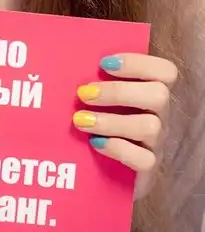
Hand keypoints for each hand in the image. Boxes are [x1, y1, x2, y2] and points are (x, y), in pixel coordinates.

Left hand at [72, 54, 177, 199]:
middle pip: (159, 95)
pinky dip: (117, 149)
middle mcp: (160, 116)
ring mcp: (156, 143)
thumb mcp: (95, 98)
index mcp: (149, 92)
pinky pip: (144, 159)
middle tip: (84, 94)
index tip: (103, 63)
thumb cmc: (94, 122)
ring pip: (151, 127)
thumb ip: (92, 80)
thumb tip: (66, 59)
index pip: (165, 71)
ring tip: (80, 120)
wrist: (97, 172)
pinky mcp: (148, 170)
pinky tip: (95, 143)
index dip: (138, 62)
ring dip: (111, 121)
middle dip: (118, 91)